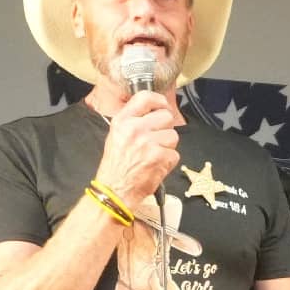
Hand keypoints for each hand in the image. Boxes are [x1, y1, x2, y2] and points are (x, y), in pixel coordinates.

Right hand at [96, 90, 179, 204]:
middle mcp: (135, 129)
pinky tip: (156, 166)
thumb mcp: (116, 136)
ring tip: (154, 155)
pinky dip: (168, 162)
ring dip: (167, 147)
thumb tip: (153, 111)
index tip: (163, 106)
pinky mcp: (159, 158)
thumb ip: (133, 121)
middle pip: (166, 117)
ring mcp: (148, 143)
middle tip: (157, 140)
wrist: (114, 192)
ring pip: (173, 136)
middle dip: (165, 129)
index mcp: (123, 121)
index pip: (145, 97)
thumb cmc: (116, 167)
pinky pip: (174, 154)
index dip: (159, 101)